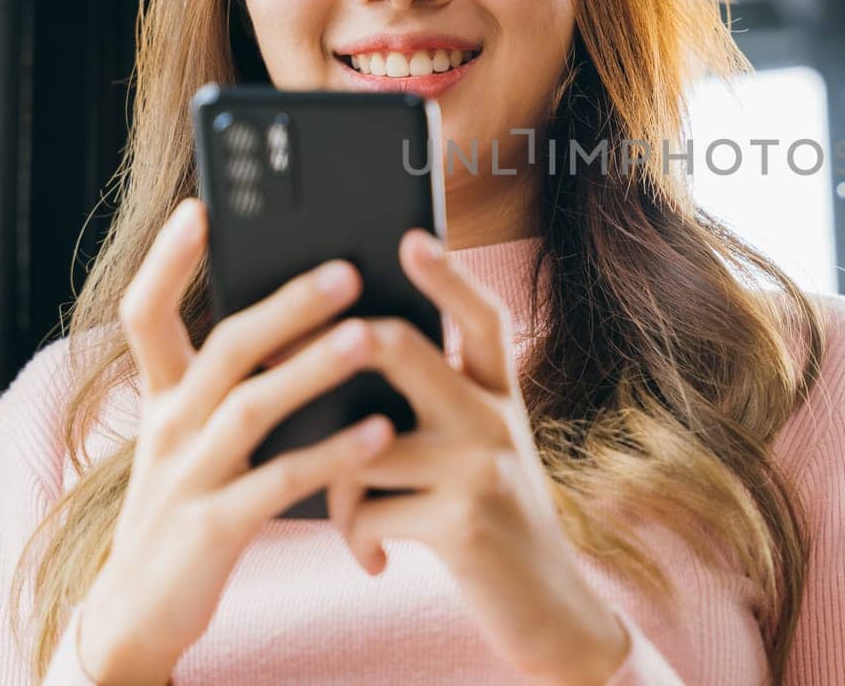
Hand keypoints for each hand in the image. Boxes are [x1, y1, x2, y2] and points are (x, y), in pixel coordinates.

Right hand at [76, 199, 393, 682]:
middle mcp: (170, 425)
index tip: (201, 208)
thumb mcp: (195, 438)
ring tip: (370, 337)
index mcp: (165, 396)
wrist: (142, 613)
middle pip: (225, 347)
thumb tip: (307, 315)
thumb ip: (236, 382)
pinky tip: (379, 432)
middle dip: (286, 304)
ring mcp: (188, 476)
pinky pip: (279, 481)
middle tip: (345, 268)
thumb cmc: (189, 506)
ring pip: (253, 407)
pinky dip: (330, 455)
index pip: (146, 314)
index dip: (168, 260)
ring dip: (314, 368)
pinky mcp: (213, 527)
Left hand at [327, 229, 630, 685]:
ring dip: (333, 482)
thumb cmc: (491, 516)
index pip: (478, 318)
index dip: (447, 276)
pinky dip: (354, 537)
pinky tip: (371, 558)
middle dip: (340, 344)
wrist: (546, 605)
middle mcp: (496, 419)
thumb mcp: (481, 450)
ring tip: (346, 512)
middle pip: (406, 352)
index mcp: (498, 394)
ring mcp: (481, 468)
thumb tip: (352, 359)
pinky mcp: (462, 524)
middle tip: (297, 350)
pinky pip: (368, 510)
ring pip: (363, 445)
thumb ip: (438, 404)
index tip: (411, 238)